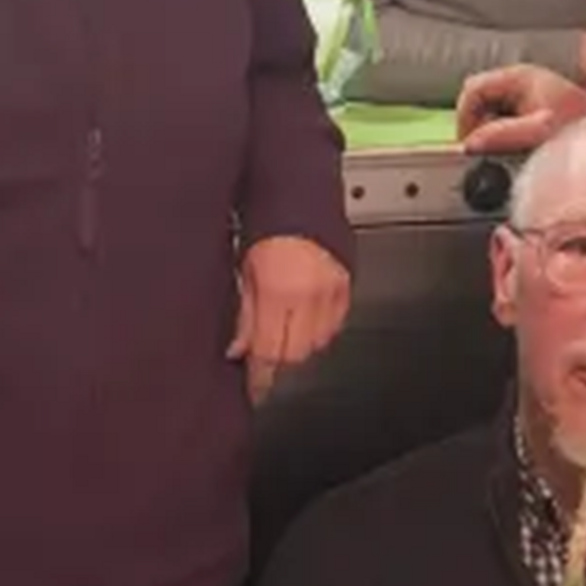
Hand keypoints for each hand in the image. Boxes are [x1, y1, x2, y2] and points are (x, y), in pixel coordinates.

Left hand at [232, 235, 352, 402]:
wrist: (300, 197)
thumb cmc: (267, 227)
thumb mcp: (245, 272)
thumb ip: (244, 316)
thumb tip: (238, 350)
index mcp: (278, 292)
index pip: (269, 352)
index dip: (260, 376)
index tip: (255, 389)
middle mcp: (309, 296)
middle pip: (295, 354)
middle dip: (277, 357)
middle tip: (264, 350)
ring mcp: (332, 292)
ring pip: (317, 343)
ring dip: (299, 342)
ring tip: (284, 325)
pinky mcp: (347, 287)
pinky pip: (335, 325)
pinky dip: (320, 328)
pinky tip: (305, 315)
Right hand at [462, 64, 585, 154]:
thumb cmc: (579, 126)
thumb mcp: (539, 130)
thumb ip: (503, 135)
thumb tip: (471, 143)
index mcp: (519, 76)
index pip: (473, 89)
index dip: (465, 116)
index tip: (469, 142)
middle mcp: (519, 79)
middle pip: (476, 98)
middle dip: (477, 124)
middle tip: (486, 148)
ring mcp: (522, 92)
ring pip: (487, 109)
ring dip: (490, 131)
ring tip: (506, 148)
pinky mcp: (528, 106)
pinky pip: (500, 118)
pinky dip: (502, 133)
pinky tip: (516, 145)